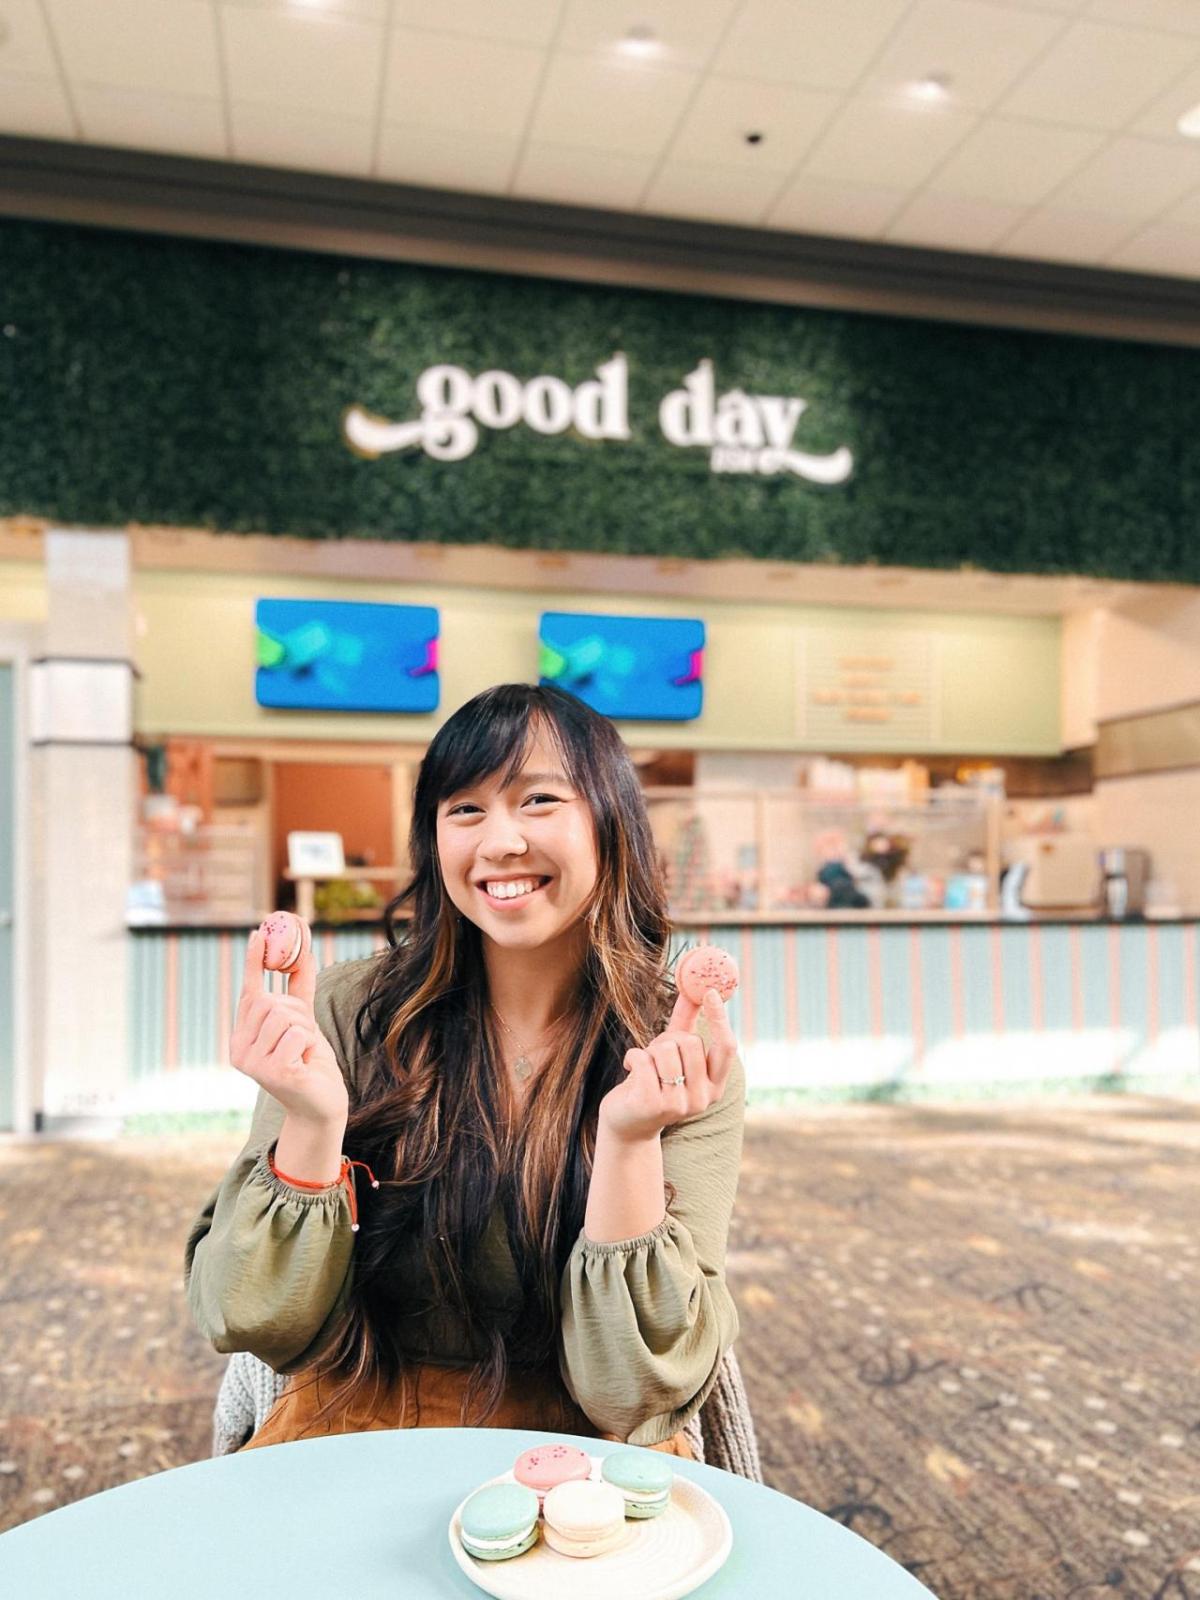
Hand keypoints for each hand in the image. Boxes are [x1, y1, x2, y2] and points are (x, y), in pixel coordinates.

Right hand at [229, 927, 347, 1128]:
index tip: (259, 932)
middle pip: (269, 1002)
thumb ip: (298, 992)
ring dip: (304, 1029)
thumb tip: (302, 953)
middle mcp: (240, 1051)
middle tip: (303, 1034)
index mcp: (242, 1037)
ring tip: (303, 1051)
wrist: (322, 1104)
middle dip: (295, 1011)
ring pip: (283, 1016)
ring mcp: (253, 1064)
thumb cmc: (309, 1063)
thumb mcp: (303, 1023)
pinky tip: (305, 1062)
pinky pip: (297, 1035)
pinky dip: (309, 1043)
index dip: (254, 962)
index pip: (247, 994)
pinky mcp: (274, 1072)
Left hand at [598, 987, 737, 1144]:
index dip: (720, 1018)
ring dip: (649, 1050)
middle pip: (690, 1042)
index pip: (726, 1047)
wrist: (628, 1124)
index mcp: (715, 1085)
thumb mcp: (673, 1055)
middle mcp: (702, 1098)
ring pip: (666, 1050)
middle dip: (667, 1039)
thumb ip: (686, 1024)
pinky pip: (643, 1059)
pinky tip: (630, 1071)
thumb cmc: (653, 1083)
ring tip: (644, 1066)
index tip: (709, 992)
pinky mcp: (652, 1105)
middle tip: (656, 1054)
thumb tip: (695, 990)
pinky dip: (632, 1057)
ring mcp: (678, 1104)